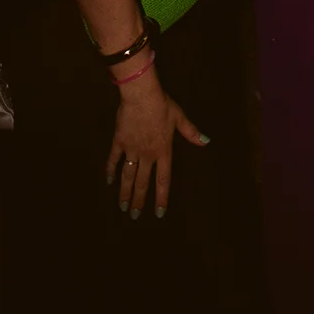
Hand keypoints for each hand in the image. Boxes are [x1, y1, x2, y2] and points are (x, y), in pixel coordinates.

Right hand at [107, 64, 207, 218]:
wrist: (141, 96)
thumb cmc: (162, 106)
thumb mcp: (179, 118)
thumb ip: (191, 132)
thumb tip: (205, 142)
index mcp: (163, 151)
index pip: (163, 180)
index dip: (161, 197)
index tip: (159, 212)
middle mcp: (147, 155)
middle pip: (142, 182)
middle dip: (139, 200)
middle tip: (134, 216)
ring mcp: (132, 150)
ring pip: (127, 175)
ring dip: (125, 192)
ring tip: (122, 206)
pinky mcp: (119, 141)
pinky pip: (114, 158)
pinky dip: (110, 169)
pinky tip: (108, 180)